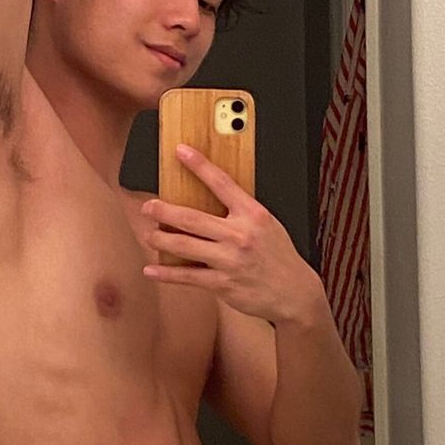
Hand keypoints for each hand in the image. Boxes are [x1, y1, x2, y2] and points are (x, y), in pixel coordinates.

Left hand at [140, 144, 320, 323]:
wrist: (295, 293)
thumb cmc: (279, 258)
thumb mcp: (268, 226)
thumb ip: (242, 214)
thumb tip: (211, 202)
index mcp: (253, 214)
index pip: (222, 183)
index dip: (199, 165)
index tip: (181, 151)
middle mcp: (240, 235)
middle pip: (192, 218)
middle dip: (164, 211)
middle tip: (149, 207)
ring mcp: (229, 260)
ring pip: (184, 245)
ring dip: (160, 239)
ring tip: (149, 234)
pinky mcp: (222, 283)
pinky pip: (187, 276)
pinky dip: (166, 273)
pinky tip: (151, 270)